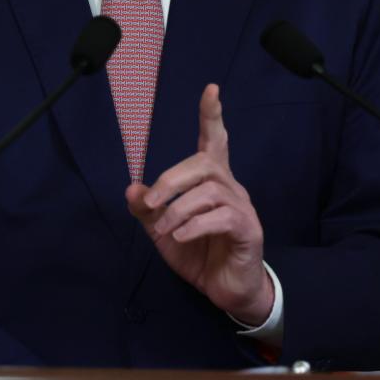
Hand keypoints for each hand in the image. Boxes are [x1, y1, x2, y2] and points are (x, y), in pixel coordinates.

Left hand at [125, 84, 272, 324]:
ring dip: (178, 210)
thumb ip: (147, 209)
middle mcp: (230, 187)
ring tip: (164, 230)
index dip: (211, 115)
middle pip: (203, 163)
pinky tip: (180, 238)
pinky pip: (222, 217)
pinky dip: (194, 226)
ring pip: (209, 191)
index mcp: (211, 181)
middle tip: (151, 202)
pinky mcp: (249, 231)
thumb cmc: (198, 252)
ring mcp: (242, 208)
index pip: (214, 140)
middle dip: (171, 179)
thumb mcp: (162, 230)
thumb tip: (131, 187)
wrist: (225, 290)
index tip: (211, 89)